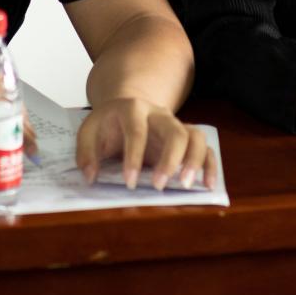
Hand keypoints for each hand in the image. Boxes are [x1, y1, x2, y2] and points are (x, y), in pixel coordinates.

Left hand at [76, 97, 217, 189]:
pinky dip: (210, 165)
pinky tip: (207, 184)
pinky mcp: (187, 137)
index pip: (137, 130)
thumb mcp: (88, 132)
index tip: (129, 182)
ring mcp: (177, 124)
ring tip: (185, 185)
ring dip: (194, 161)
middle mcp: (160, 114)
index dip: (133, 156)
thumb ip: (85, 153)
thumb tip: (91, 176)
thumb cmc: (108, 125)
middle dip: (169, 159)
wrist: (126, 110)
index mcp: (133, 109)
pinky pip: (206, 148)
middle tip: (159, 185)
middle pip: (175, 131)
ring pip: (196, 136)